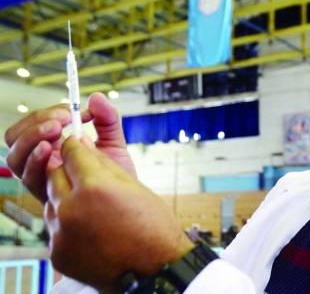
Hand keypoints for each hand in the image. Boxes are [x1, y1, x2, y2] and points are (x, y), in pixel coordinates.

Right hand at [4, 92, 135, 202]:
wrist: (128, 204)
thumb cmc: (117, 175)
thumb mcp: (114, 142)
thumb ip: (107, 119)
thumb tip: (96, 97)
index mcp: (53, 146)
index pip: (32, 125)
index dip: (46, 113)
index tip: (72, 110)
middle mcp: (41, 162)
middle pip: (15, 138)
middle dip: (35, 122)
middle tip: (61, 119)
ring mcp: (42, 178)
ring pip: (14, 157)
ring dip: (32, 138)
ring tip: (56, 131)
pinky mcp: (48, 195)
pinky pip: (29, 178)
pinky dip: (35, 161)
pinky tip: (53, 152)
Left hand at [46, 136, 192, 292]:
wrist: (154, 269)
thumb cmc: (152, 226)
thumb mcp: (133, 185)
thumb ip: (103, 163)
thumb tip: (83, 144)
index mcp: (94, 186)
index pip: (71, 152)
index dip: (76, 145)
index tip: (78, 143)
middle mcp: (72, 208)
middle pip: (54, 174)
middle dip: (68, 169)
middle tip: (84, 174)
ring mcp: (61, 232)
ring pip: (51, 201)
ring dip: (66, 197)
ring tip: (91, 205)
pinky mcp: (58, 252)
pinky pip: (56, 227)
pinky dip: (68, 223)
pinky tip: (90, 227)